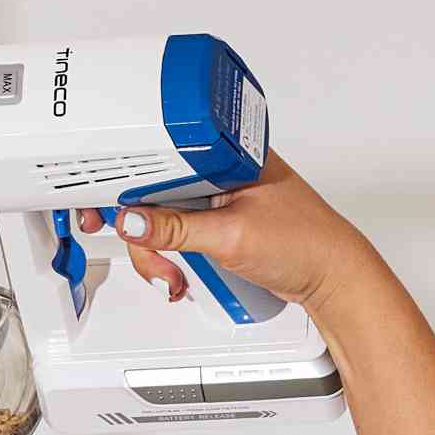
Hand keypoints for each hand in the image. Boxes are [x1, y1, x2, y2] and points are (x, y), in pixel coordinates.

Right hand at [79, 153, 378, 323]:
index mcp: (227, 155)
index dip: (126, 184)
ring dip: (159, 252)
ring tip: (174, 275)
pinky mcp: (220, 222)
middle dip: (145, 234)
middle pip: (155, 195)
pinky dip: (172, 256)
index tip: (101, 206)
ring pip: (164, 219)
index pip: (160, 158)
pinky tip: (181, 272)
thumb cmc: (305, 244)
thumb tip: (131, 220)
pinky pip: (180, 234)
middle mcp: (221, 171)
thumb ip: (176, 228)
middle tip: (149, 258)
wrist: (333, 279)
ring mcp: (220, 199)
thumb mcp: (230, 236)